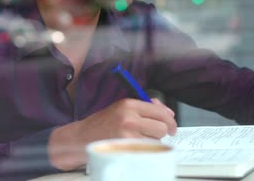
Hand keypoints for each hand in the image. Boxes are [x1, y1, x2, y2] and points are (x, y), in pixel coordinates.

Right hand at [48, 98, 176, 170]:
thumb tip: (168, 113)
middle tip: (156, 134)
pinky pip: (147, 149)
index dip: (169, 120)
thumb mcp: (122, 108)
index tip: (171, 125)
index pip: (159, 111)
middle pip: (162, 127)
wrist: (82, 137)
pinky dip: (145, 149)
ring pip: (156, 139)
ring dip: (152, 141)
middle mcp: (129, 117)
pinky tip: (135, 146)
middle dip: (162, 132)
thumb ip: (145, 107)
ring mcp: (127, 134)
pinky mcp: (125, 147)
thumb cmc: (102, 124)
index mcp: (128, 104)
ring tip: (138, 139)